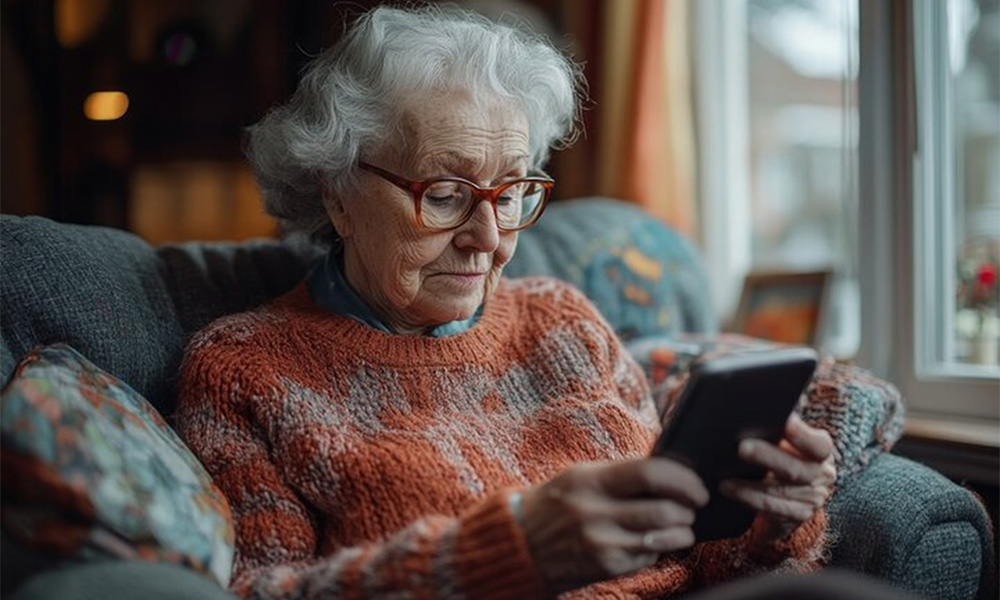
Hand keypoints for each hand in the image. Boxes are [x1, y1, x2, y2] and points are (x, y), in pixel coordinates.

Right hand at [519, 458, 708, 593]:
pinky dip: (657, 548)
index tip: (696, 487)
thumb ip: (620, 474)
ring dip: (682, 532)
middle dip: (688, 510)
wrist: (520, 543)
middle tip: (691, 507)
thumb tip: (668, 472)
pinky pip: (647, 556)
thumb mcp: (580, 477)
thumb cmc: (555, 504)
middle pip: (664, 509)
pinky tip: (651, 541)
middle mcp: (594, 512)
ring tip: (681, 527)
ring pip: (662, 537)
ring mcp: (601, 543)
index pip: (650, 473)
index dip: (683, 480)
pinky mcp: (606, 567)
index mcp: (590, 481)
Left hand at [720, 413, 835, 545]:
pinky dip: (748, 501)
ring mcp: (812, 499)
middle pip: (795, 469)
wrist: (785, 491)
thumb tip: (749, 406)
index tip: (785, 423)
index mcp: (821, 450)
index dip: (803, 435)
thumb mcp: (782, 438)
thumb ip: (774, 425)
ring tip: (723, 479)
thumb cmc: (777, 452)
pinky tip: (728, 491)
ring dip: (749, 487)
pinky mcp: (797, 516)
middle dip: (767, 458)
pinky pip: (772, 511)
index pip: (818, 445)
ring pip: (779, 493)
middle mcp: (821, 475)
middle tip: (741, 448)